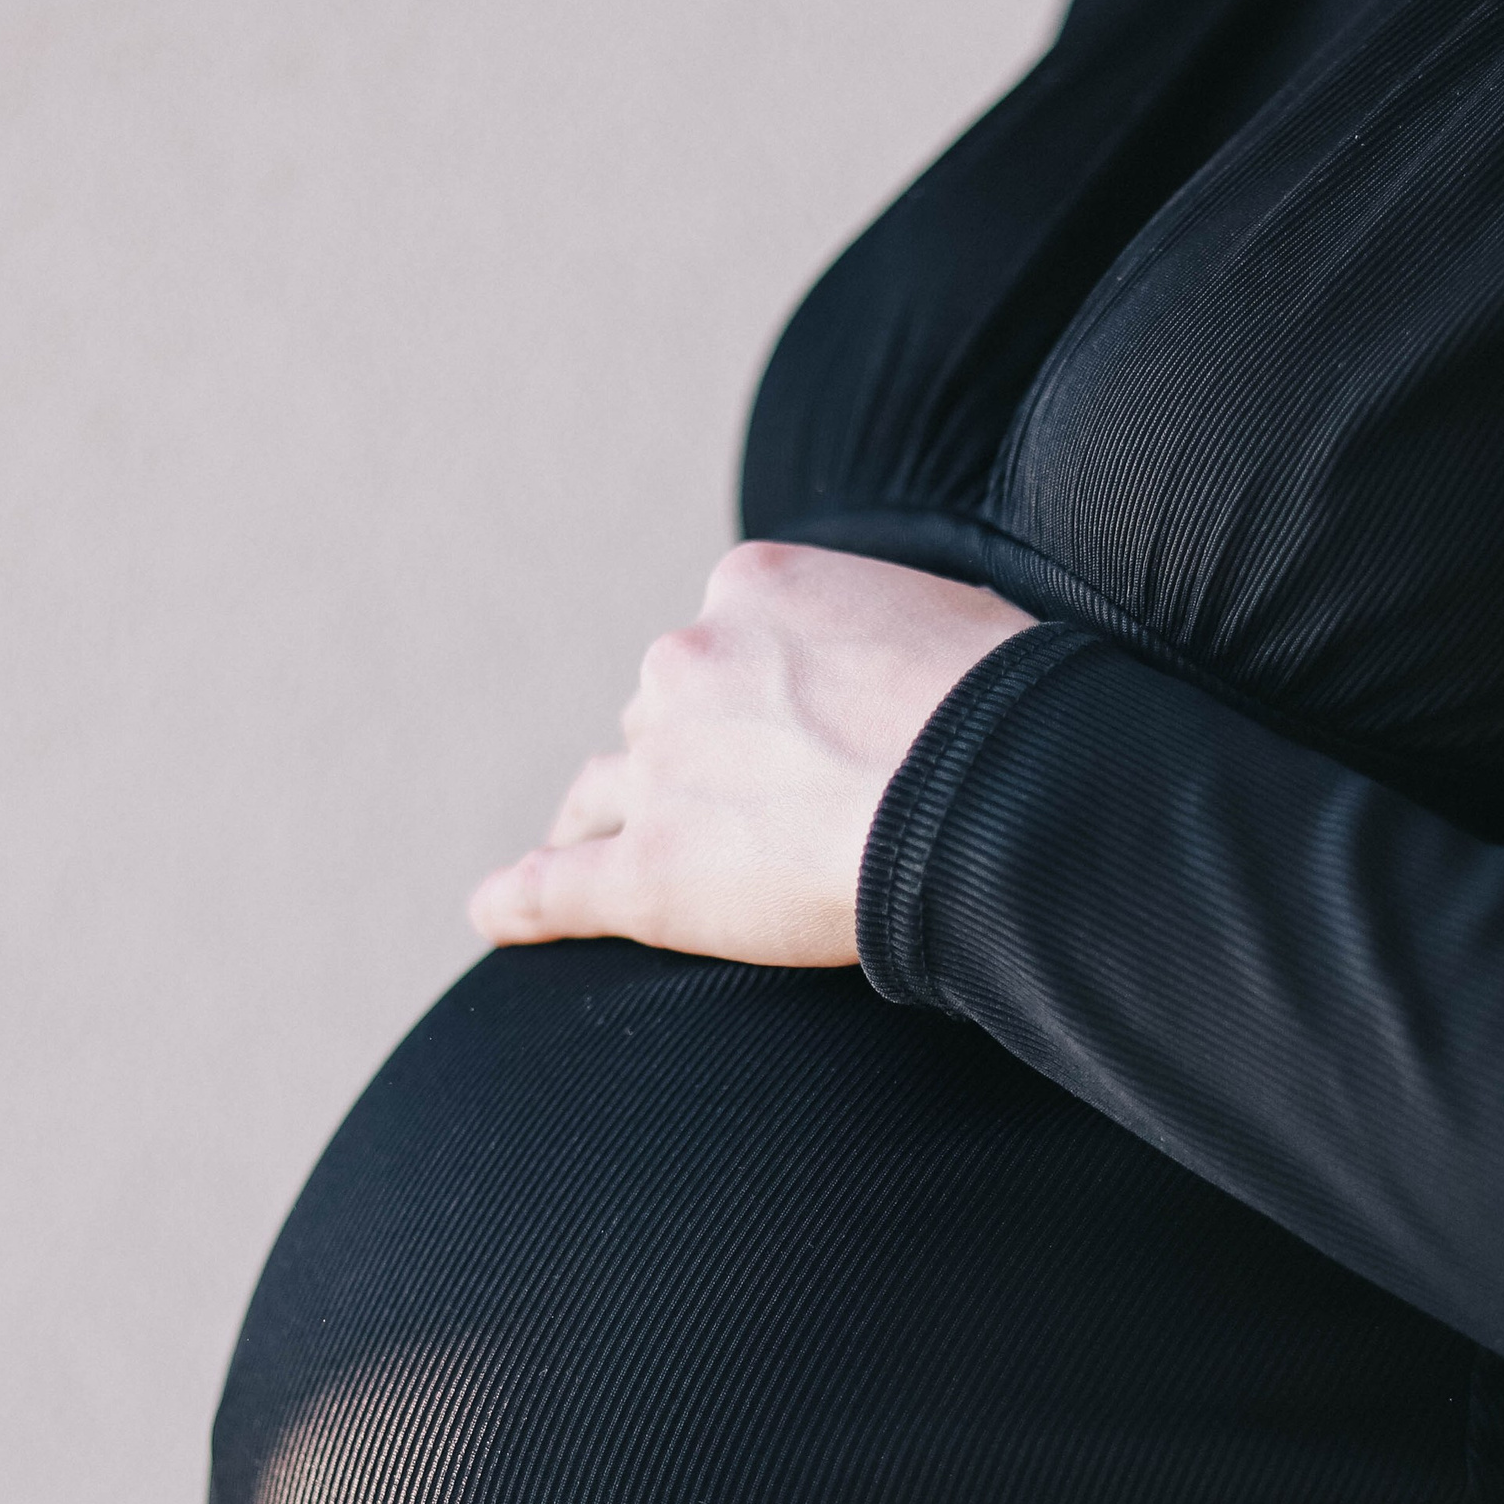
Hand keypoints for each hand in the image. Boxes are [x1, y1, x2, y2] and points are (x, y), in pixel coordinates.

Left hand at [468, 541, 1033, 964]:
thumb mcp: (962, 622)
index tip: (782, 737)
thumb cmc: (1010, 710)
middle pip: (660, 716)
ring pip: (604, 792)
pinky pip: (558, 886)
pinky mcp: (652, 874)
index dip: (748, 695)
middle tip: (738, 816)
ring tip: (592, 856)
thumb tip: (932, 659)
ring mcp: (662, 768)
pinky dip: (521, 901)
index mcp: (757, 589)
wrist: (992, 793)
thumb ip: (906, 634)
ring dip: (604, 822)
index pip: (724, 641)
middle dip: (688, 759)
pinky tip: (492, 914)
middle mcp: (690, 662)